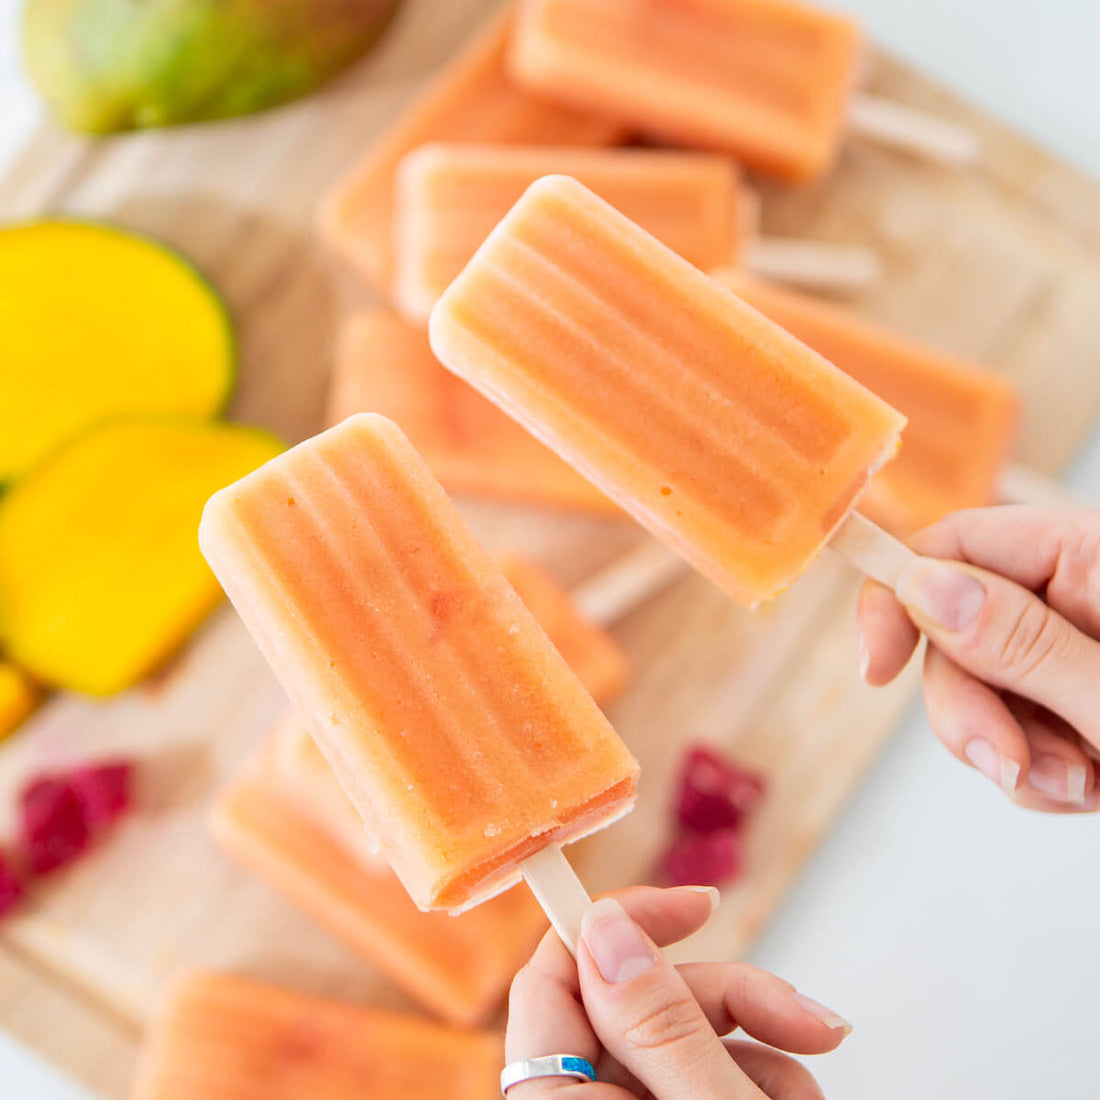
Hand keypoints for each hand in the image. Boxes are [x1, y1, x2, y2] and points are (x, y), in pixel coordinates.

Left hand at [505, 886, 848, 1097]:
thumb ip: (659, 1026)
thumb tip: (607, 926)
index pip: (553, 976)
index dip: (620, 924)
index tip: (694, 902)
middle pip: (641, 1003)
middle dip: (733, 998)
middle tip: (803, 1014)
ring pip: (686, 1038)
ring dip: (761, 1044)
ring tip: (814, 1064)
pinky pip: (708, 1074)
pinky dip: (761, 1076)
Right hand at [858, 506, 1099, 811]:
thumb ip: (1024, 642)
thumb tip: (923, 586)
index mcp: (1090, 557)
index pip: (957, 542)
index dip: (901, 596)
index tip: (878, 668)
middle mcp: (1072, 595)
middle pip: (954, 631)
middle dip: (967, 708)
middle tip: (1007, 763)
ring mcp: (1070, 653)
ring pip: (977, 691)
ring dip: (1008, 751)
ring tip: (1080, 785)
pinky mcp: (1072, 704)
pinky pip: (1012, 733)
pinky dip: (1036, 772)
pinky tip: (1090, 788)